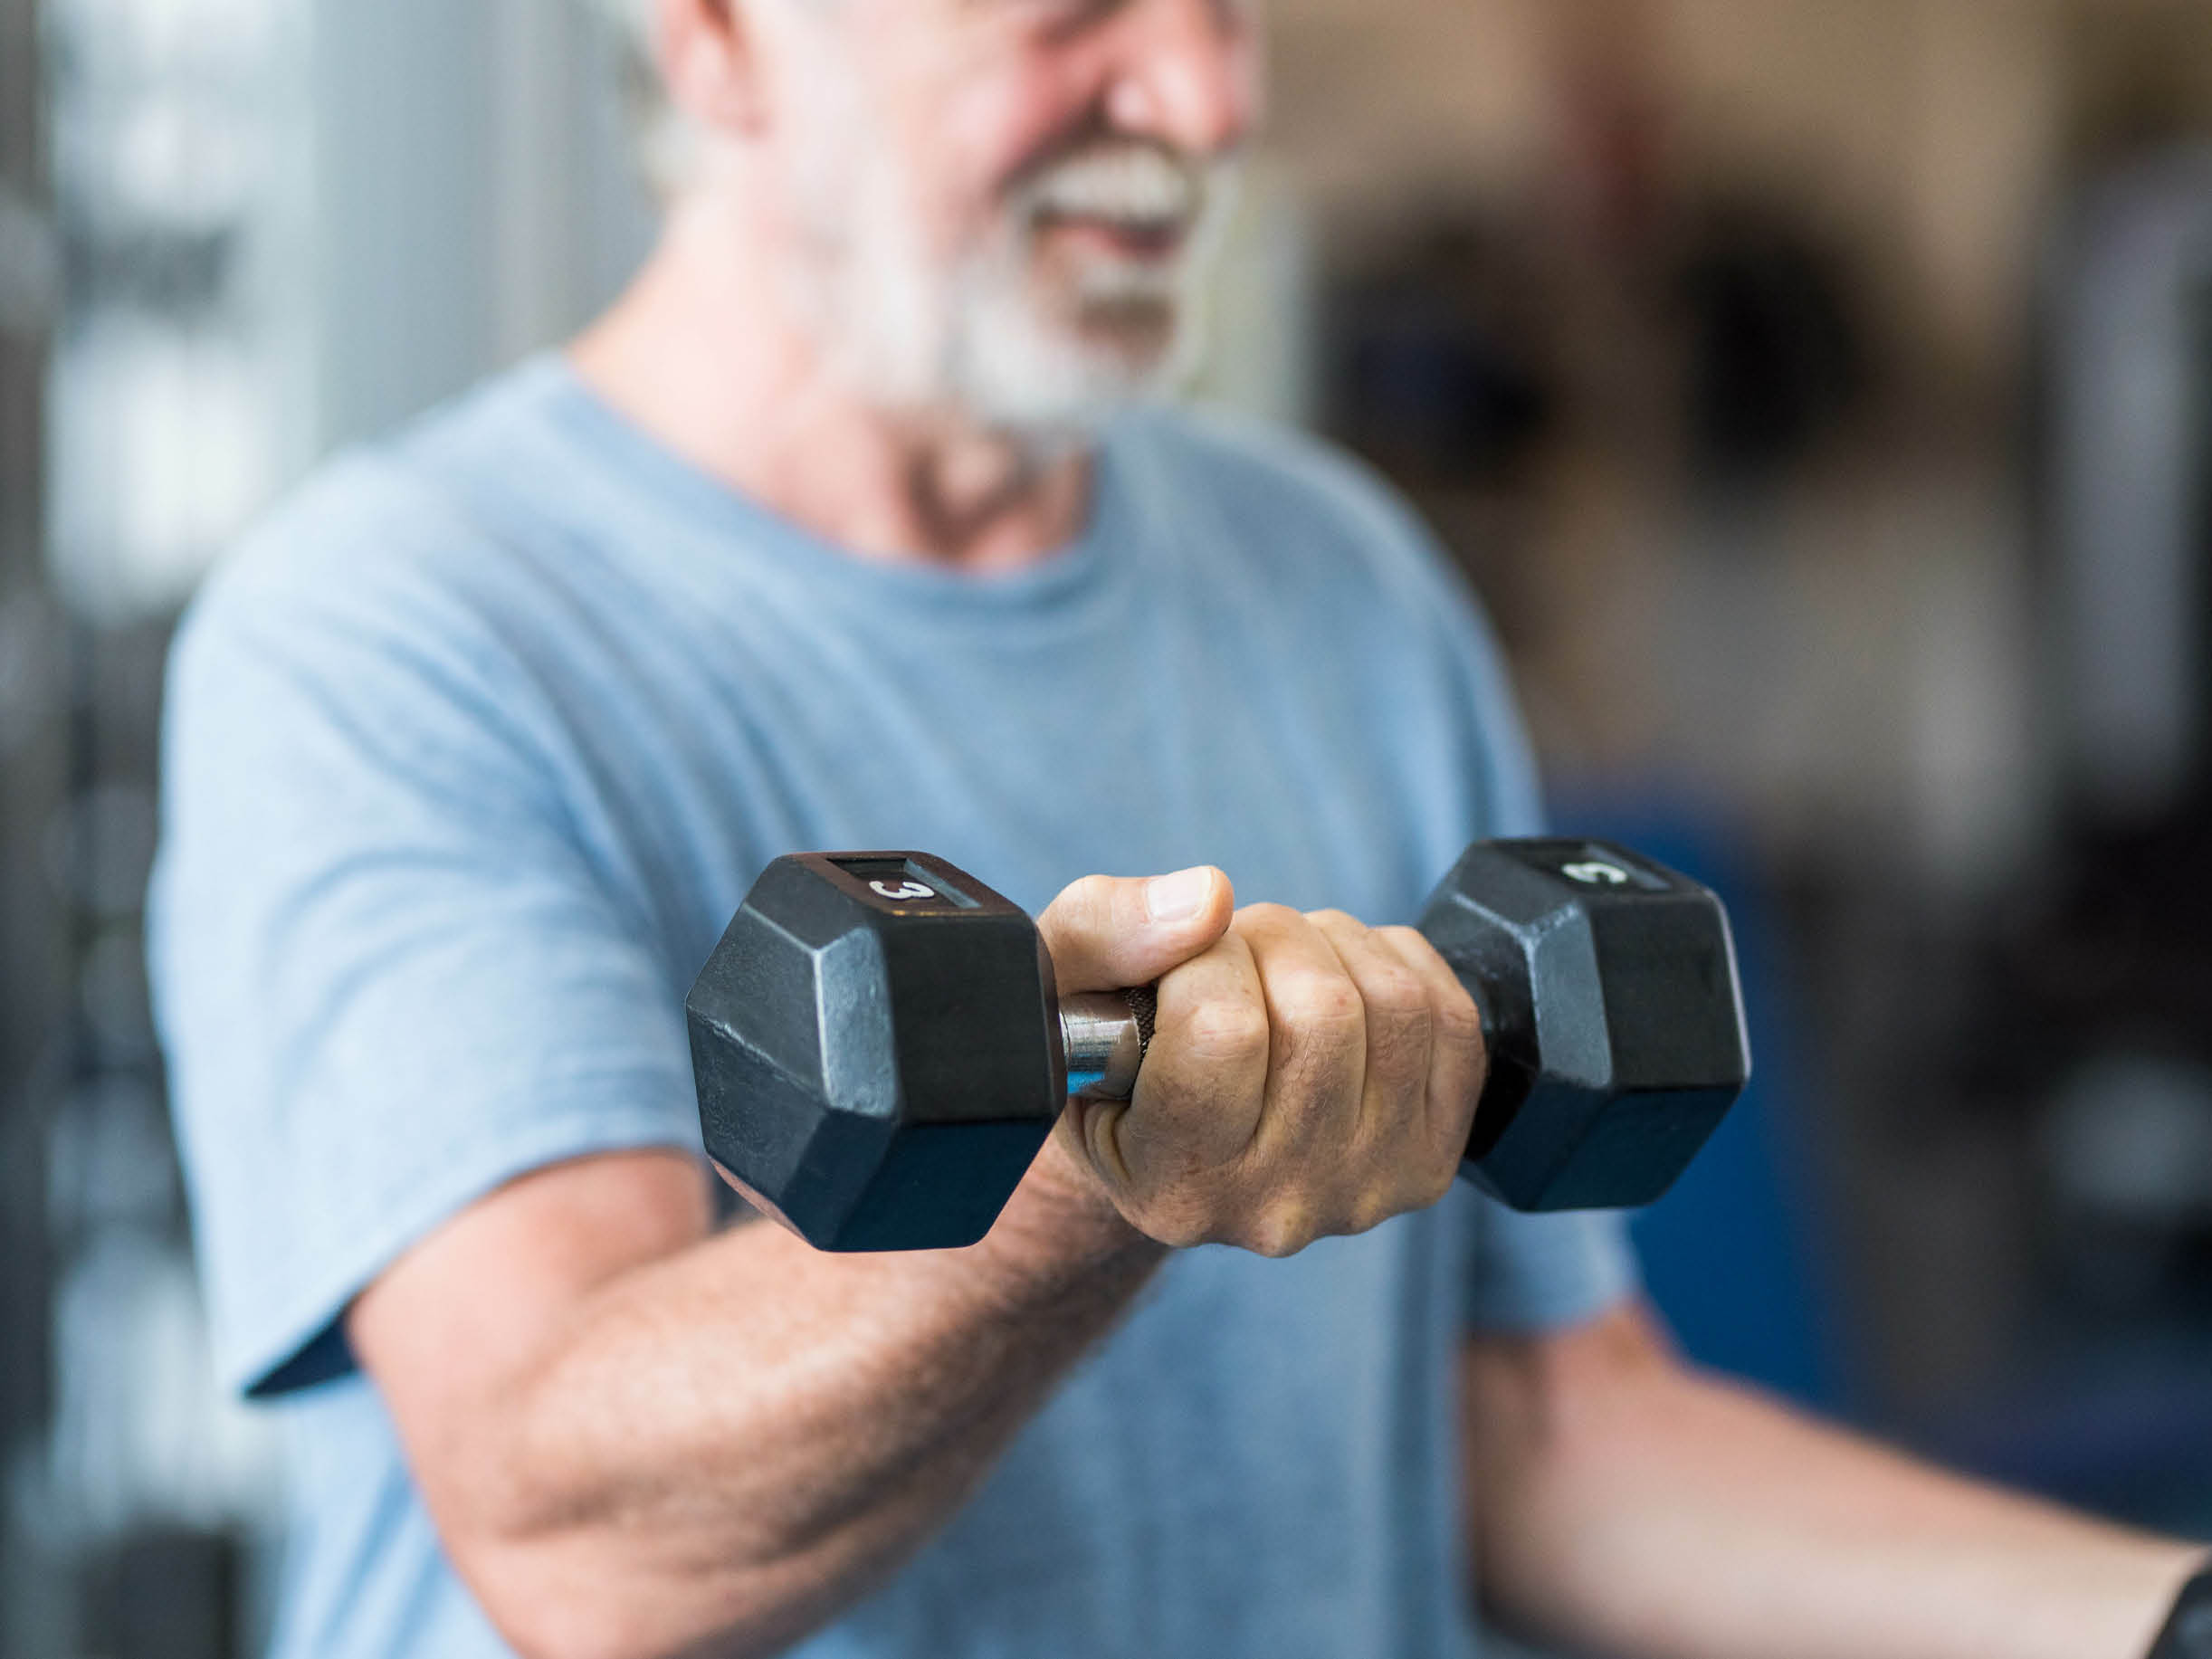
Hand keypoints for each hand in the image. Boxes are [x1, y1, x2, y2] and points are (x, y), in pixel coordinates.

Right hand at [1026, 868, 1487, 1256]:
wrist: (1163, 1135)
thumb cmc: (1102, 1051)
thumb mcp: (1053, 988)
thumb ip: (1105, 933)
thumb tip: (1209, 898)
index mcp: (1173, 1185)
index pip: (1222, 1030)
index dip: (1199, 959)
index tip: (1173, 969)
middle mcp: (1276, 1208)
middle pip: (1323, 1012)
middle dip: (1268, 941)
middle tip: (1226, 957)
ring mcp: (1366, 1192)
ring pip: (1392, 1005)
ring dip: (1331, 944)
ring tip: (1275, 968)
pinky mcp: (1429, 1161)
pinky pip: (1451, 1018)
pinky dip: (1395, 964)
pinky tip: (1338, 980)